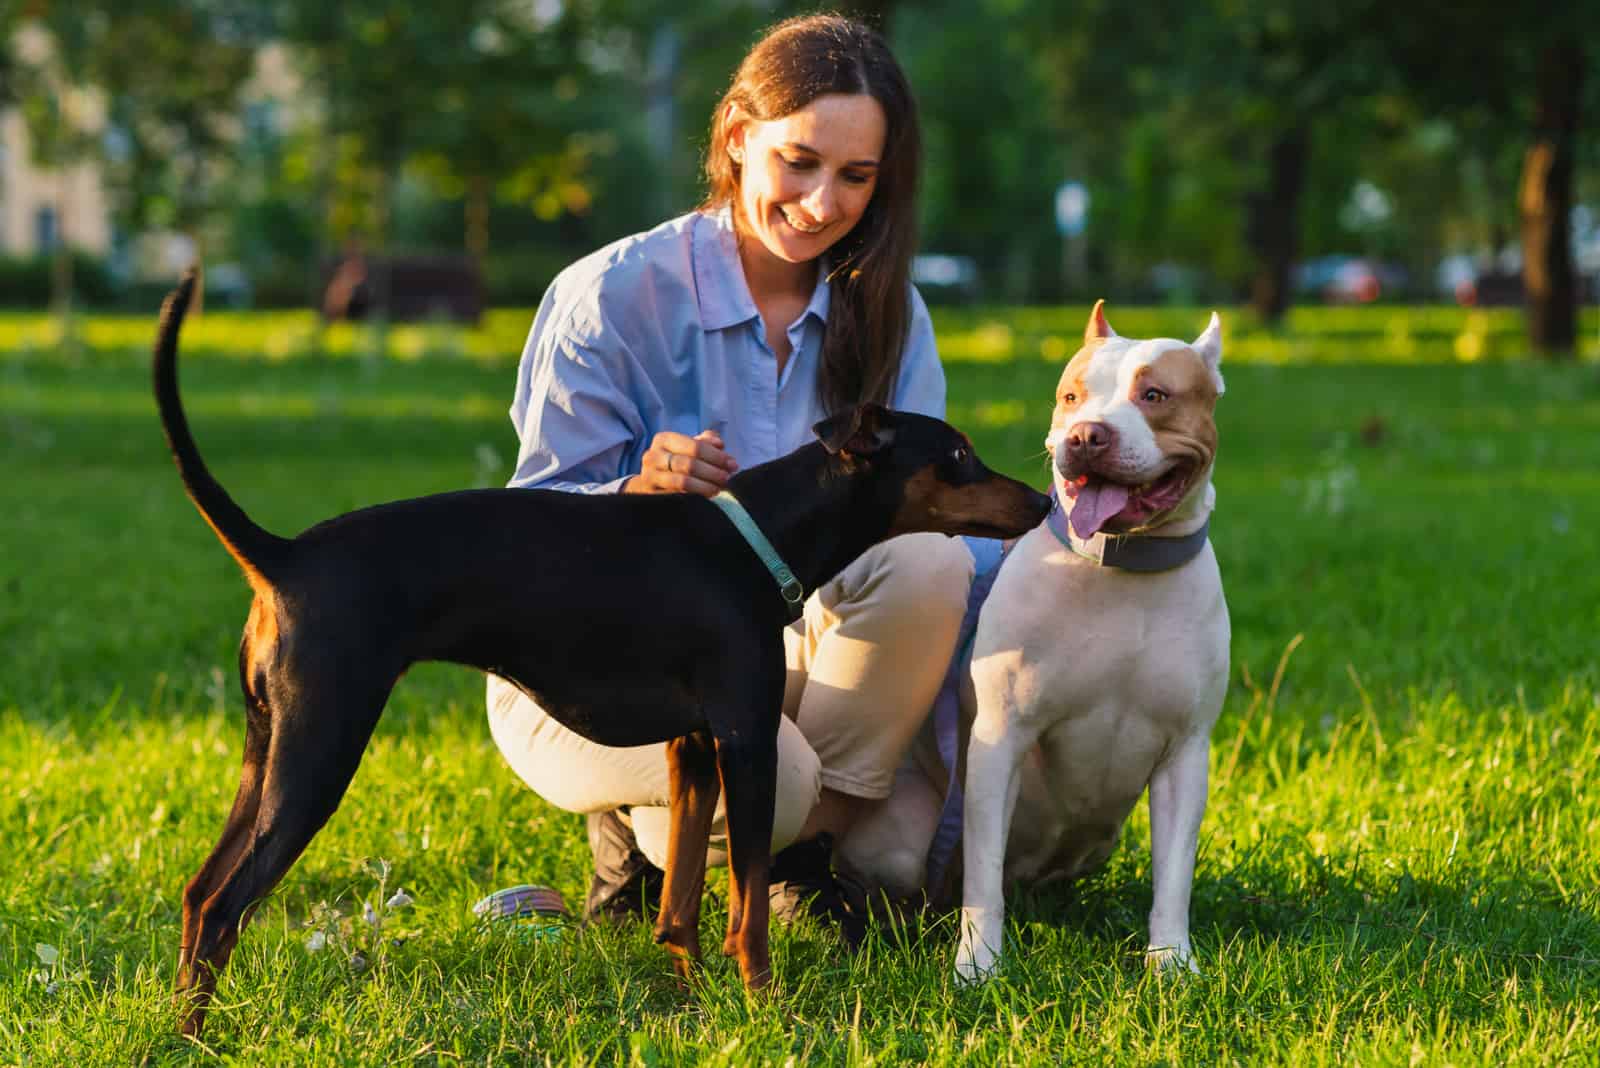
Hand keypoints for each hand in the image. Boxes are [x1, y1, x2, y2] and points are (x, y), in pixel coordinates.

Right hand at [624, 429, 738, 496]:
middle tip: (727, 477)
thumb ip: (705, 442)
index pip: (694, 446)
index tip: (732, 464)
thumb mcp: (689, 447)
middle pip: (689, 464)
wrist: (651, 482)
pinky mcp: (651, 495)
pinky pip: (677, 496)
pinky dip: (695, 496)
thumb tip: (719, 444)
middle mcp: (652, 456)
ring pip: (682, 481)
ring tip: (719, 488)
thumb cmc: (676, 460)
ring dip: (705, 485)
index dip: (716, 456)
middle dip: (713, 472)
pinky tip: (707, 496)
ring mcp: (650, 476)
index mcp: (663, 439)